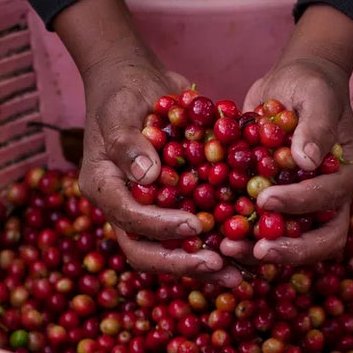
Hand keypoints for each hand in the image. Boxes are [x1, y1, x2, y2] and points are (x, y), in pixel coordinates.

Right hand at [58, 0, 241, 287]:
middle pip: (145, 251)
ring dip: (203, 265)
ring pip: (171, 250)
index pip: (129, 220)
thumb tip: (148, 177)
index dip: (161, 228)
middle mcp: (124, 207)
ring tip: (240, 272)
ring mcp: (148, 209)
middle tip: (219, 265)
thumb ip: (129, 144)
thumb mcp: (119, 111)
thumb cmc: (122, 92)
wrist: (135, 80)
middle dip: (182, 263)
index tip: (195, 226)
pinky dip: (218, 243)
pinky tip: (248, 248)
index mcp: (104, 188)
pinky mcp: (173, 204)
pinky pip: (193, 233)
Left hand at [225, 6, 352, 265]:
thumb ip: (315, 126)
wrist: (290, 88)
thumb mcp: (315, 95)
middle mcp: (335, 199)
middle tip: (257, 251)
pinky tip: (217, 241)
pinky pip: (267, 237)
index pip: (331, 197)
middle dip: (292, 249)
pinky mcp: (282, 212)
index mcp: (349, 173)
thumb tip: (307, 162)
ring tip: (228, 249)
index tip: (264, 200)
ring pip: (296, 246)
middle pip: (325, 240)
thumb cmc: (308, 86)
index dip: (299, 203)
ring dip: (263, 254)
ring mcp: (308, 210)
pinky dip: (245, 243)